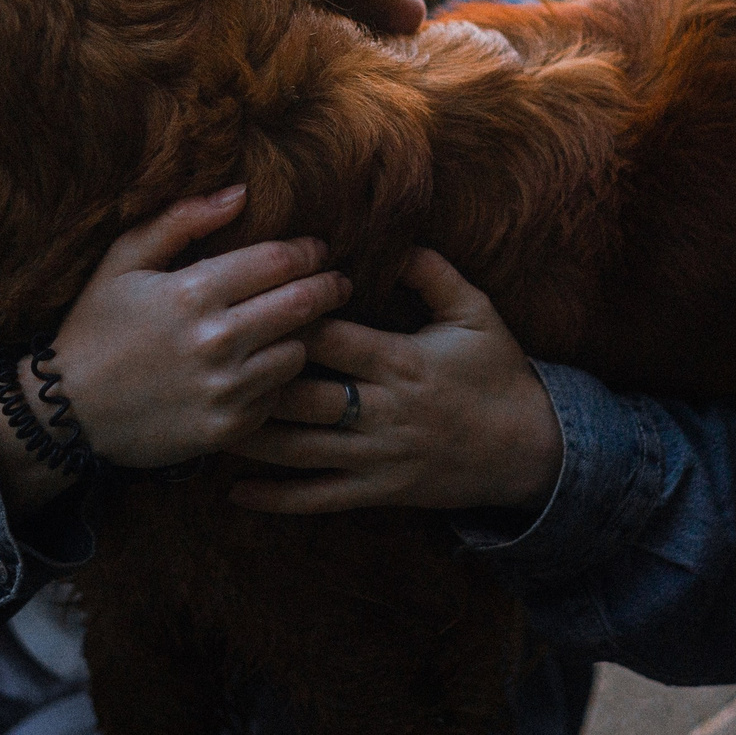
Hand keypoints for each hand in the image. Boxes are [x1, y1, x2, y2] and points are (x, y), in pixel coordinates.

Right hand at [0, 186, 353, 512]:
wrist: (68, 411)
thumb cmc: (96, 326)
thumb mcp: (123, 261)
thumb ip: (181, 220)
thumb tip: (240, 193)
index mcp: (192, 291)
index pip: (278, 262)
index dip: (308, 252)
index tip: (318, 250)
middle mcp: (215, 340)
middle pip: (302, 304)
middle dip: (328, 287)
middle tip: (338, 282)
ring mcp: (224, 388)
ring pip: (298, 352)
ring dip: (304, 336)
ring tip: (299, 327)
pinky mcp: (228, 427)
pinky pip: (278, 396)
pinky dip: (278, 380)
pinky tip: (266, 368)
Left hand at [226, 248, 561, 515]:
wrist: (531, 450)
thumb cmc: (500, 372)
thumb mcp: (477, 312)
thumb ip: (433, 273)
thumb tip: (394, 236)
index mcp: (402, 361)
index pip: (330, 338)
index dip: (286, 320)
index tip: (245, 302)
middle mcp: (384, 411)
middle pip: (303, 394)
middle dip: (254, 379)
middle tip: (205, 362)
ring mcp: (378, 457)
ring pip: (300, 450)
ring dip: (250, 436)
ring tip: (204, 416)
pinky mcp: (378, 491)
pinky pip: (318, 498)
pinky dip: (275, 498)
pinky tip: (234, 491)